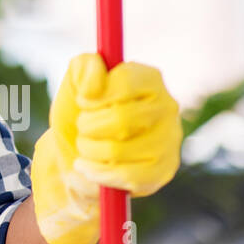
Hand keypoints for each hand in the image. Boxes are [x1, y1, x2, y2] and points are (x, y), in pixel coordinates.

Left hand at [31, 53, 181, 243]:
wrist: (76, 153)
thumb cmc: (79, 113)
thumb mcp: (74, 83)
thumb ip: (84, 67)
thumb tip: (98, 77)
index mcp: (148, 78)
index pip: (125, 82)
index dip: (94, 95)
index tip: (82, 101)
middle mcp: (167, 106)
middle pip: (121, 118)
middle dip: (88, 125)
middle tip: (82, 126)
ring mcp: (169, 141)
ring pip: (119, 149)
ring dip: (88, 149)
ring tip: (85, 146)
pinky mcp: (162, 171)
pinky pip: (125, 176)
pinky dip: (96, 172)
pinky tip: (87, 166)